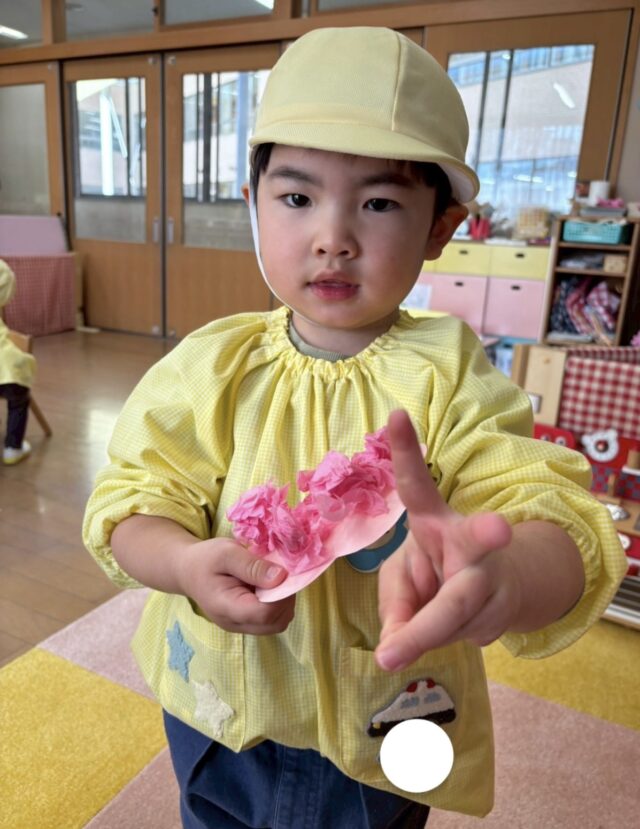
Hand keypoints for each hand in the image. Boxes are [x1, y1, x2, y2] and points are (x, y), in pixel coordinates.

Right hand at [178, 537, 294, 634]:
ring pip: (277, 623)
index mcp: (226, 608)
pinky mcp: (246, 622)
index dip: (281, 594)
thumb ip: (253, 566)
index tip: (281, 572)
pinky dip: (277, 604)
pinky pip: (271, 620)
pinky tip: (267, 586)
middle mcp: (235, 624)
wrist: (187, 570)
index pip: (266, 613)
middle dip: (286, 598)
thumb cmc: (205, 559)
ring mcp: (241, 626)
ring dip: (283, 602)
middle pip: (276, 623)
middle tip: (278, 574)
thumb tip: (281, 578)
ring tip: (271, 579)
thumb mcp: (227, 552)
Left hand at [375, 410, 516, 671]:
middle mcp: (470, 541)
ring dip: (420, 633)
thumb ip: (395, 604)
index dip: (406, 451)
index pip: (417, 482)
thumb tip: (394, 647)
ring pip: (452, 614)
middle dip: (485, 538)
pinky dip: (434, 644)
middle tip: (497, 528)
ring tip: (402, 641)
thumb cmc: (436, 573)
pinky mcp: (505, 610)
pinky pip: (459, 637)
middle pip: (477, 540)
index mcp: (435, 520)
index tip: (396, 415)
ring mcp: (492, 575)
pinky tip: (440, 632)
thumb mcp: (403, 578)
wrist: (497, 591)